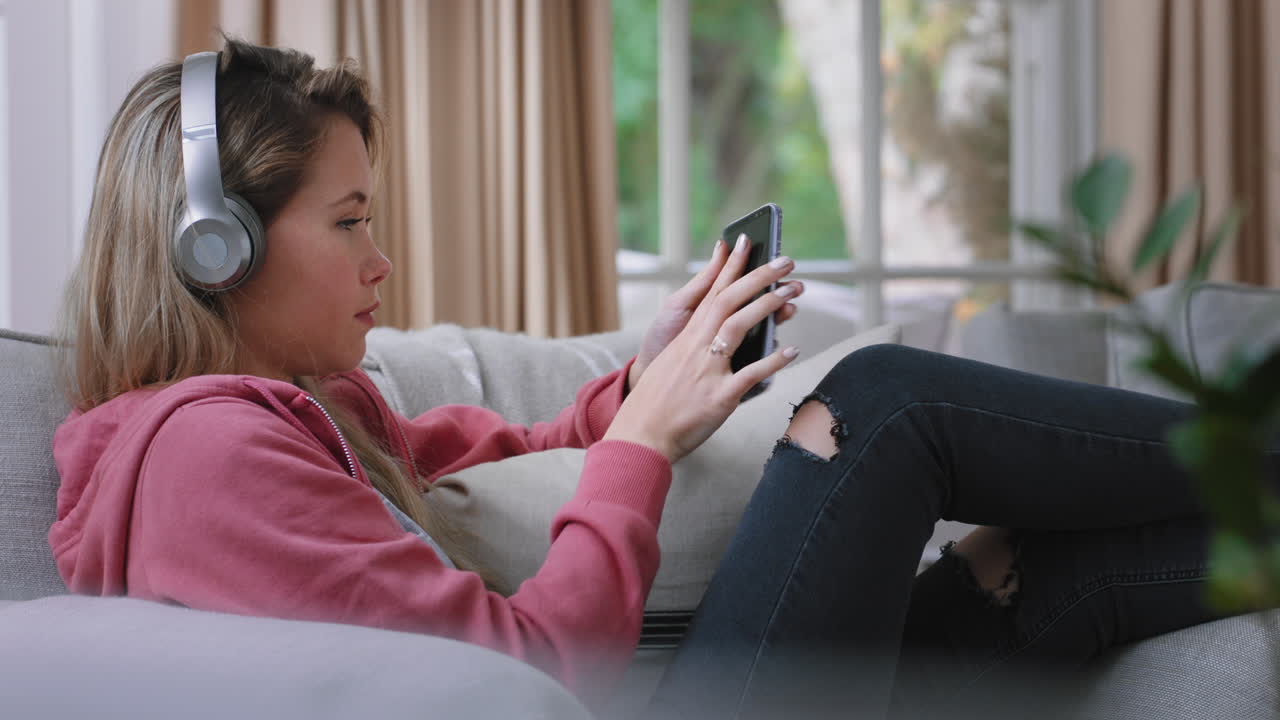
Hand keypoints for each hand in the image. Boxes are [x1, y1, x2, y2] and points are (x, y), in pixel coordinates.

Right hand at [606, 233, 801, 462]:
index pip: (712, 292)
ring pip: (740, 327)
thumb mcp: (672, 362)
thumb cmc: (657, 403)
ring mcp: (708, 370)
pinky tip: (791, 350)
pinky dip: (773, 361)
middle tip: (786, 260)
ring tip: (793, 293)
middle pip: (730, 301)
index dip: (730, 265)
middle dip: (760, 277)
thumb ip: (695, 341)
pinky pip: (751, 375)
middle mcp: (696, 348)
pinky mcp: (719, 397)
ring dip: (768, 306)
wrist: (640, 436)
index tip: (744, 240)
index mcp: (686, 338)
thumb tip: (715, 326)